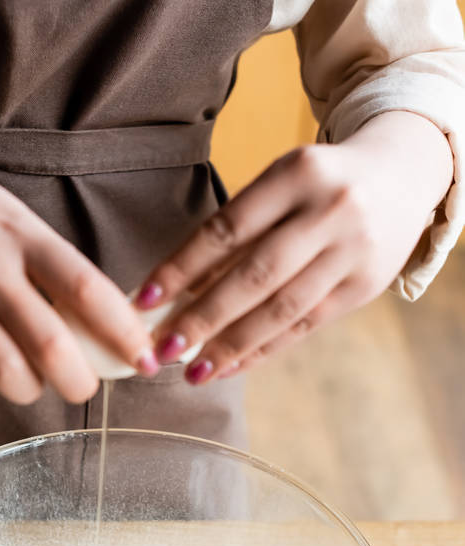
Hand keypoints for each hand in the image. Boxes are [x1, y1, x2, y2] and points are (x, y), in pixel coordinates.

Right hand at [0, 139, 157, 410]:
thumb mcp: (4, 212)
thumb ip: (49, 255)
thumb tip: (103, 307)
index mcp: (20, 236)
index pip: (86, 289)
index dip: (124, 332)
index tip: (146, 358)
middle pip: (52, 348)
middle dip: (80, 383)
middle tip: (82, 385)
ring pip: (9, 375)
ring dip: (29, 390)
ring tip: (28, 379)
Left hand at [134, 111, 453, 382]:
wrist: (403, 173)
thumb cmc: (319, 183)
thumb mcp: (281, 183)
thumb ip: (238, 229)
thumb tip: (177, 290)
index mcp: (297, 173)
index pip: (227, 229)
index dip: (181, 267)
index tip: (144, 299)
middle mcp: (330, 211)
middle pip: (255, 275)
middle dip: (204, 317)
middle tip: (164, 348)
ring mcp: (353, 251)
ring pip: (282, 309)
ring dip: (232, 346)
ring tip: (194, 372)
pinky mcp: (366, 286)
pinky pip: (305, 326)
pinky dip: (263, 350)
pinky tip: (230, 366)